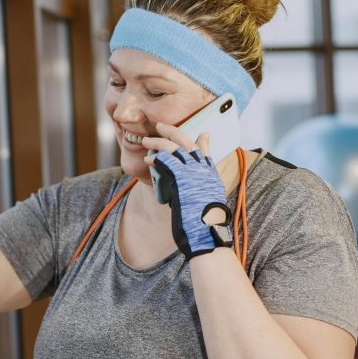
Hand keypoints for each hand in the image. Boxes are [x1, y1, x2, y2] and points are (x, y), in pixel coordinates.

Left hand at [143, 121, 231, 259]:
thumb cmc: (204, 227)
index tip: (203, 134)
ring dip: (158, 142)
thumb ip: (196, 196)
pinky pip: (167, 161)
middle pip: (188, 142)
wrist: (206, 232)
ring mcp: (194, 172)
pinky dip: (156, 158)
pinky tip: (148, 159)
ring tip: (146, 140)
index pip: (207, 153)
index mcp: (211, 177)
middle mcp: (204, 170)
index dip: (203, 142)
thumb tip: (184, 198)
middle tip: (161, 125)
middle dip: (173, 131)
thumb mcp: (204, 206)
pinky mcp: (182, 177)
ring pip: (174, 147)